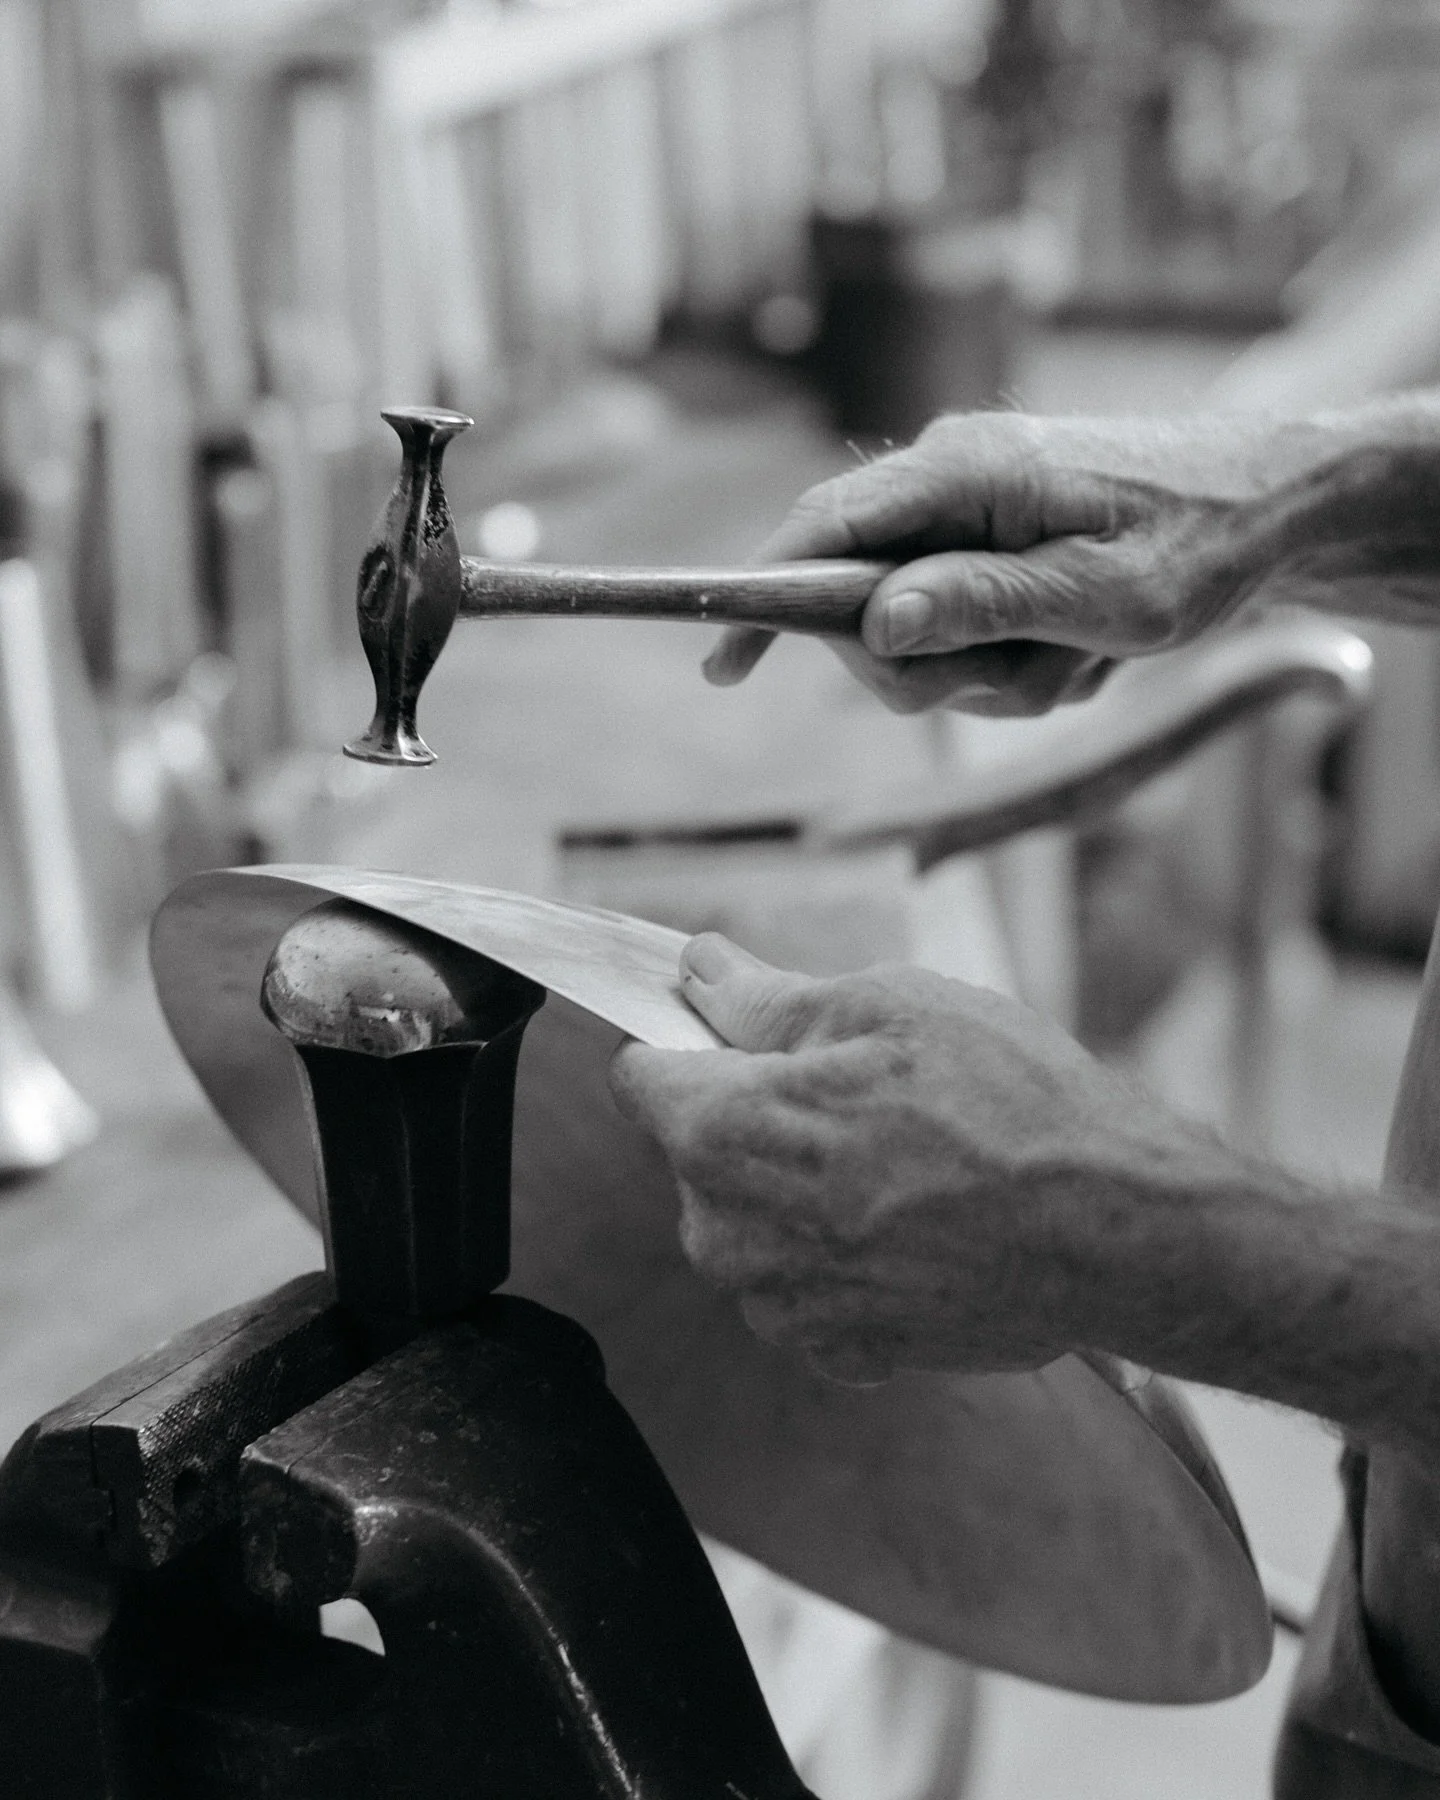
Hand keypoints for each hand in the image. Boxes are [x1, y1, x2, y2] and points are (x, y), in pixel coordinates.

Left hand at [608, 933, 1201, 1385]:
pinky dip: (838, 1251)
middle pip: (694, 1151)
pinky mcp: (836, 1352)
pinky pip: (800, 1281)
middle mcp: (729, 1235)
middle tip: (859, 1092)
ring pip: (747, 1219)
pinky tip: (914, 1224)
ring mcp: (780, 1306)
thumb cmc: (1011, 1105)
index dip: (687, 1040)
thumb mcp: (888, 1006)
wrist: (1115, 1232)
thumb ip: (767, 999)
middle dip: (753, 1112)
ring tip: (901, 1161)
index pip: (638, 1076)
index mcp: (726, 1133)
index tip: (741, 1031)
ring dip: (796, 1187)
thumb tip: (700, 970)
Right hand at [708, 409, 1315, 713]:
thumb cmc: (1201, 541)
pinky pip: (962, 630)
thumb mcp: (1103, 595)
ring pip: (919, 633)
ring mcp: (970, 512)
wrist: (1275, 507)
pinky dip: (1017, 663)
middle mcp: (954, 479)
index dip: (762, 595)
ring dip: (993, 674)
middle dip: (933, 670)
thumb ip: (985, 604)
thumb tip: (875, 622)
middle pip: (865, 602)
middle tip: (1025, 679)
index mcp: (969, 469)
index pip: (826, 526)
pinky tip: (1082, 651)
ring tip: (1081, 659)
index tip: (722, 666)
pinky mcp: (989, 543)